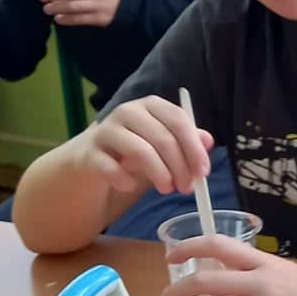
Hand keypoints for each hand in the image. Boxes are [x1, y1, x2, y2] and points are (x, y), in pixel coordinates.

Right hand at [83, 96, 211, 197]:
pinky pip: (111, 168)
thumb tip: (208, 141)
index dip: (194, 147)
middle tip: (187, 188)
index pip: (178, 120)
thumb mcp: (163, 145)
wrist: (90, 160)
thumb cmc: (133, 151)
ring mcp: (105, 130)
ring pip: (140, 151)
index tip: (204, 172)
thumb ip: (186, 141)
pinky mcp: (88, 153)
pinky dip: (124, 180)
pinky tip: (130, 186)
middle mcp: (127, 112)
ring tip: (167, 189)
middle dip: (180, 166)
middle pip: (162, 137)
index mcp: (150, 106)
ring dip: (159, 174)